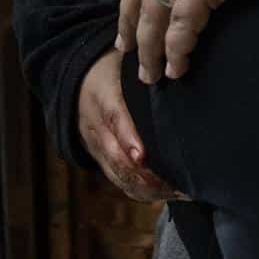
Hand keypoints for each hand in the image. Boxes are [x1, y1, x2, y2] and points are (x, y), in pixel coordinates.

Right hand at [77, 49, 184, 201]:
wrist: (77, 81)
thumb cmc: (111, 70)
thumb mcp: (125, 64)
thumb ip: (149, 73)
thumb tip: (180, 72)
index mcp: (104, 97)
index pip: (115, 120)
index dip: (129, 140)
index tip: (144, 156)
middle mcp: (96, 128)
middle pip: (117, 159)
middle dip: (147, 176)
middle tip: (180, 184)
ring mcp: (96, 148)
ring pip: (119, 176)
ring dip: (148, 188)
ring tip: (180, 192)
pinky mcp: (99, 160)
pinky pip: (119, 181)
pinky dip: (142, 191)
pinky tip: (167, 193)